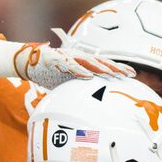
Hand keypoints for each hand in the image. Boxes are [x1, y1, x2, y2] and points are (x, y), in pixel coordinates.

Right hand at [13, 42, 134, 88]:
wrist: (29, 61)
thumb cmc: (50, 72)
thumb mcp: (68, 82)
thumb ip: (79, 88)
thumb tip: (91, 103)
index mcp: (83, 63)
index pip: (104, 65)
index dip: (118, 69)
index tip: (132, 75)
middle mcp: (78, 58)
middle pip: (101, 62)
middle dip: (116, 68)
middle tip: (130, 74)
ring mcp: (68, 58)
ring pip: (88, 62)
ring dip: (101, 68)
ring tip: (113, 74)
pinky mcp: (56, 59)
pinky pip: (69, 66)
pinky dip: (79, 70)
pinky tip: (87, 75)